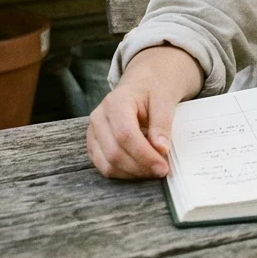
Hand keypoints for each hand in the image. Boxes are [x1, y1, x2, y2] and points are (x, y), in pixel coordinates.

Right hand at [86, 60, 179, 179]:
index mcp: (116, 102)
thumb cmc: (152, 91)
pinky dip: (124, 173)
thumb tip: (161, 149)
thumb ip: (162, 124)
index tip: (163, 166)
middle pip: (114, 152)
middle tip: (162, 170)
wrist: (141, 84)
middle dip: (140, 167)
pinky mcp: (94, 145)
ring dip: (133, 173)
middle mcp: (99, 117)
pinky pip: (104, 167)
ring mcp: (93, 132)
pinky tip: (141, 170)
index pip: (125, 135)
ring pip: (107, 164)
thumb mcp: (164, 100)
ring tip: (153, 170)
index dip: (144, 155)